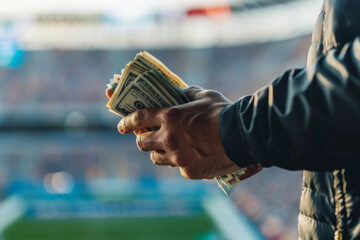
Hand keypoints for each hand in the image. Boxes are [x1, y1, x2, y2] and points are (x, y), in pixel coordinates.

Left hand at [106, 86, 261, 179]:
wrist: (242, 136)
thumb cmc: (223, 112)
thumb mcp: (204, 96)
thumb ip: (187, 94)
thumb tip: (180, 92)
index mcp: (170, 116)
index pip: (139, 119)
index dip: (127, 123)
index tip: (121, 126)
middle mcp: (169, 137)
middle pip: (142, 143)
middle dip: (142, 140)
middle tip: (147, 138)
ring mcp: (177, 157)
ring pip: (156, 158)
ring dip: (158, 153)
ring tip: (168, 149)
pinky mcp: (188, 171)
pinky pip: (177, 167)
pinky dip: (181, 162)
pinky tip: (192, 157)